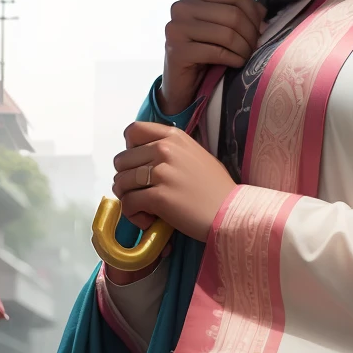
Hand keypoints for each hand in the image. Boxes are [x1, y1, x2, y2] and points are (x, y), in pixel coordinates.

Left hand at [112, 122, 235, 245]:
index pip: (133, 131)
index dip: (129, 150)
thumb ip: (170, 151)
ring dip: (128, 199)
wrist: (232, 212)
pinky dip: (134, 215)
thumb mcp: (195, 155)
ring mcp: (162, 172)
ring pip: (120, 183)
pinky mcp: (159, 196)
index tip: (139, 165)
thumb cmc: (216, 189)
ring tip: (146, 210)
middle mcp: (165, 149)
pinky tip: (150, 220)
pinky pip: (128, 204)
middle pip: (120, 160)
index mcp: (174, 137)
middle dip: (126, 180)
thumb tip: (143, 158)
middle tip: (141, 194)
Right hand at [161, 0, 264, 112]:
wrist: (183, 83)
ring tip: (247, 55)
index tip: (258, 24)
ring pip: (228, 32)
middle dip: (252, 30)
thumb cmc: (207, 50)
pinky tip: (237, 63)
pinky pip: (218, 51)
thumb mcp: (223, 22)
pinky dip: (235, 59)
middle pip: (233, 10)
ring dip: (245, 47)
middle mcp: (181, 6)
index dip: (252, 6)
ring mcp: (176, 28)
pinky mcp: (177, 50)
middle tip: (256, 44)